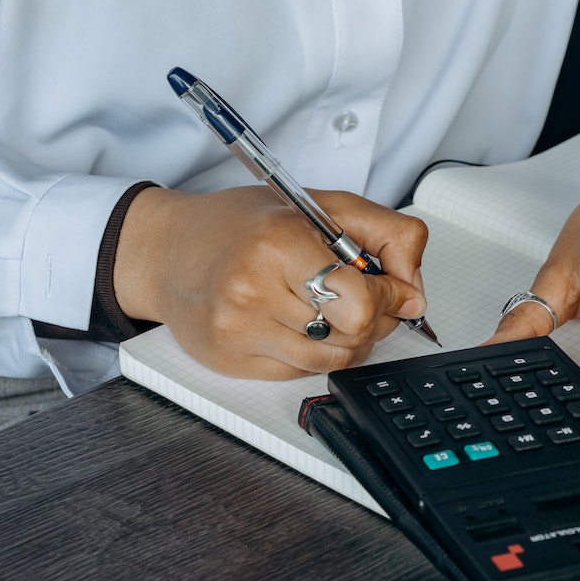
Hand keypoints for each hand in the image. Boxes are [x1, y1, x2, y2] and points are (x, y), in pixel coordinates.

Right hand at [113, 185, 428, 378]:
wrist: (165, 251)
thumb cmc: (241, 226)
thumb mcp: (322, 206)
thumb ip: (387, 235)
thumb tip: (414, 292)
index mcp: (279, 243)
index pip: (363, 301)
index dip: (391, 298)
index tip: (394, 289)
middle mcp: (253, 290)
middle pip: (353, 335)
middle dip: (373, 319)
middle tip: (362, 297)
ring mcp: (239, 332)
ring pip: (333, 360)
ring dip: (348, 340)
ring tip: (331, 309)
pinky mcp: (230, 362)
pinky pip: (303, 373)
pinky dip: (315, 352)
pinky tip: (298, 324)